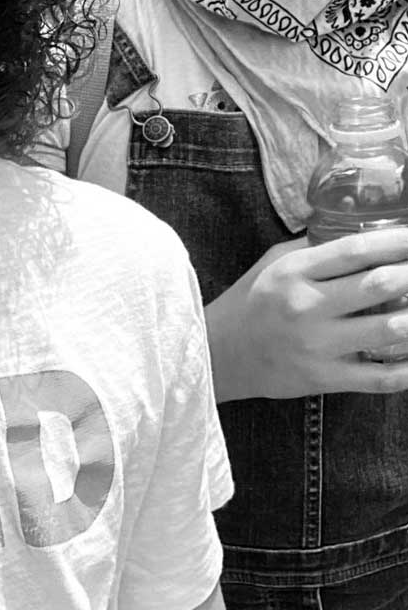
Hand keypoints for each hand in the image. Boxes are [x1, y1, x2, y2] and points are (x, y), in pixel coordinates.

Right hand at [206, 227, 407, 399]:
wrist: (219, 353)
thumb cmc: (252, 302)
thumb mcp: (274, 263)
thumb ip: (315, 249)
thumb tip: (363, 231)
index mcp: (294, 272)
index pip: (356, 250)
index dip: (397, 241)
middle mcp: (306, 306)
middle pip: (379, 285)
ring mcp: (317, 346)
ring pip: (389, 329)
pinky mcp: (324, 378)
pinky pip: (380, 378)